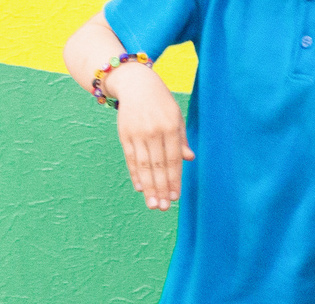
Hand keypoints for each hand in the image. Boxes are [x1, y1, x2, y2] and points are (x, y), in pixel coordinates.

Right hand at [110, 63, 190, 210]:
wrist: (136, 83)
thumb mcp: (176, 116)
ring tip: (152, 204)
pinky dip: (135, 174)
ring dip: (148, 187)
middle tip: (162, 208)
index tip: (175, 198)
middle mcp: (154, 131)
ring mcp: (138, 133)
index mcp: (170, 127)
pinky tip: (140, 188)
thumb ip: (181, 139)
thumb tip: (189, 159)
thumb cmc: (161, 103)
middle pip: (158, 165)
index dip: (174, 180)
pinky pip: (130, 158)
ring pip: (143, 165)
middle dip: (161, 188)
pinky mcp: (124, 134)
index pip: (173, 159)